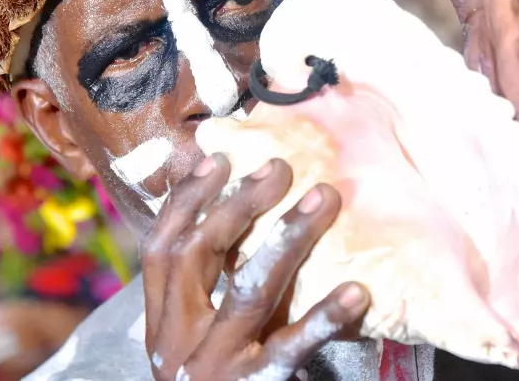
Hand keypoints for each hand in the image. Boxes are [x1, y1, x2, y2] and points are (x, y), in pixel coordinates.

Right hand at [141, 155, 368, 380]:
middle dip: (237, 204)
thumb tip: (226, 224)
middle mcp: (177, 342)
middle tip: (278, 166)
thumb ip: (206, 298)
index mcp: (161, 326)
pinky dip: (324, 318)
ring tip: (323, 199)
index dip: (184, 201)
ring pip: (246, 291)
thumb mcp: (197, 347)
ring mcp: (212, 367)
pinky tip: (357, 292)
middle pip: (200, 257)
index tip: (216, 158)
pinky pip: (290, 348)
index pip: (163, 249)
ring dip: (286, 238)